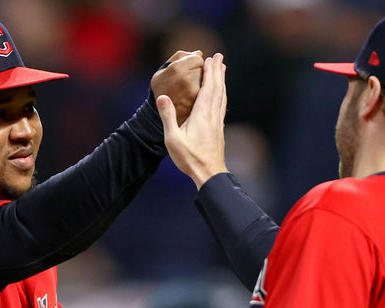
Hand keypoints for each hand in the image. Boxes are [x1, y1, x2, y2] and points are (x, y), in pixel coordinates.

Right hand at [158, 53, 228, 189]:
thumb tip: (162, 96)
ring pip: (222, 96)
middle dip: (218, 71)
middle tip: (219, 56)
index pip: (208, 88)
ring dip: (222, 81)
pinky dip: (222, 95)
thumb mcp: (173, 139)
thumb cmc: (190, 158)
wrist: (209, 174)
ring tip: (223, 69)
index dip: (210, 72)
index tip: (211, 58)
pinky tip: (221, 94)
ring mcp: (217, 122)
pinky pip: (222, 106)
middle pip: (217, 88)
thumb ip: (168, 116)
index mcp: (202, 115)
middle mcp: (212, 116)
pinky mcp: (219, 129)